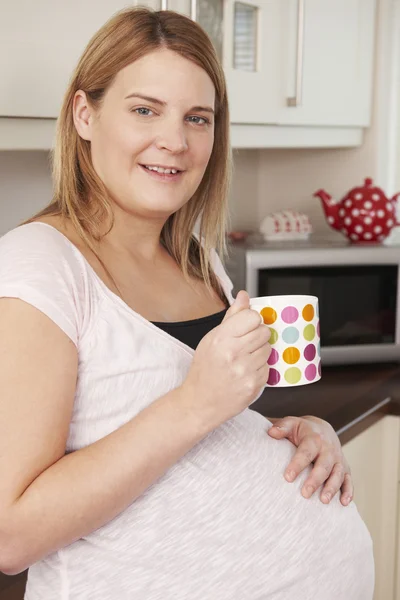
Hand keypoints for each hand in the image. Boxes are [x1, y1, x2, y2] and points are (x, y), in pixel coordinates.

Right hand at [182, 290, 270, 430]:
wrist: (200, 402)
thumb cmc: (204, 369)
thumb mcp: (211, 339)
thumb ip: (231, 317)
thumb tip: (244, 296)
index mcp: (221, 338)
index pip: (252, 316)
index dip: (251, 321)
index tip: (245, 327)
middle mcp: (234, 353)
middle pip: (264, 331)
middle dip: (257, 336)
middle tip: (244, 345)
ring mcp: (245, 370)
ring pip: (268, 349)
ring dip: (259, 352)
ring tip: (243, 360)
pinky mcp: (254, 385)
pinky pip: (268, 367)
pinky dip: (259, 368)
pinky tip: (245, 373)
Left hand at [268, 415, 352, 505]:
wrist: (322, 429)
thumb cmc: (302, 430)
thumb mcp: (291, 424)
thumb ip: (281, 427)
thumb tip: (271, 432)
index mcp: (315, 438)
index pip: (306, 452)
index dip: (297, 465)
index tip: (288, 477)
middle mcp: (329, 449)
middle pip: (323, 466)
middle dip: (315, 480)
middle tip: (304, 494)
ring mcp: (338, 459)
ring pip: (338, 474)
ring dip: (332, 488)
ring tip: (323, 501)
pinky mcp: (345, 468)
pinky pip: (349, 480)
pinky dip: (348, 491)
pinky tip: (344, 503)